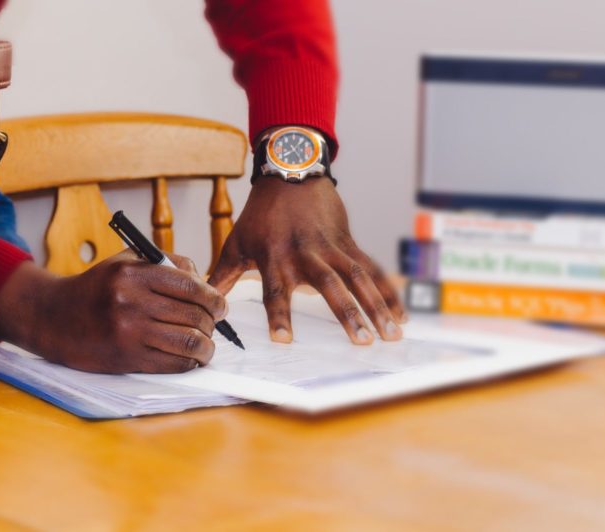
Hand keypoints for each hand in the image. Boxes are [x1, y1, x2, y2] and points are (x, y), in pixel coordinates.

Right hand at [0, 252, 227, 373]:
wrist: (54, 317)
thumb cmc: (96, 288)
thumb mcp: (125, 261)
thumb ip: (166, 263)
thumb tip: (205, 282)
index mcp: (132, 273)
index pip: (190, 286)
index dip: (214, 298)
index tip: (221, 306)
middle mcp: (130, 301)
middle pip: (194, 315)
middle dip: (212, 323)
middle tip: (213, 325)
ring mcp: (128, 332)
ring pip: (189, 342)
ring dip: (206, 347)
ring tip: (206, 345)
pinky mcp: (126, 358)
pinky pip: (173, 363)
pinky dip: (189, 363)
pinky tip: (190, 358)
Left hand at [209, 177, 406, 344]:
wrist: (290, 174)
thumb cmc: (260, 213)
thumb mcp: (236, 242)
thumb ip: (221, 275)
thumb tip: (203, 299)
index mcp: (275, 257)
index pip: (276, 291)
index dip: (279, 315)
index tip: (284, 340)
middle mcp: (306, 254)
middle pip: (329, 286)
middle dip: (347, 314)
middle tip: (362, 341)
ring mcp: (332, 248)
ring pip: (359, 278)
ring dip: (377, 306)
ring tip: (391, 334)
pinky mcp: (349, 243)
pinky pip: (372, 269)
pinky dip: (388, 292)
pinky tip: (401, 315)